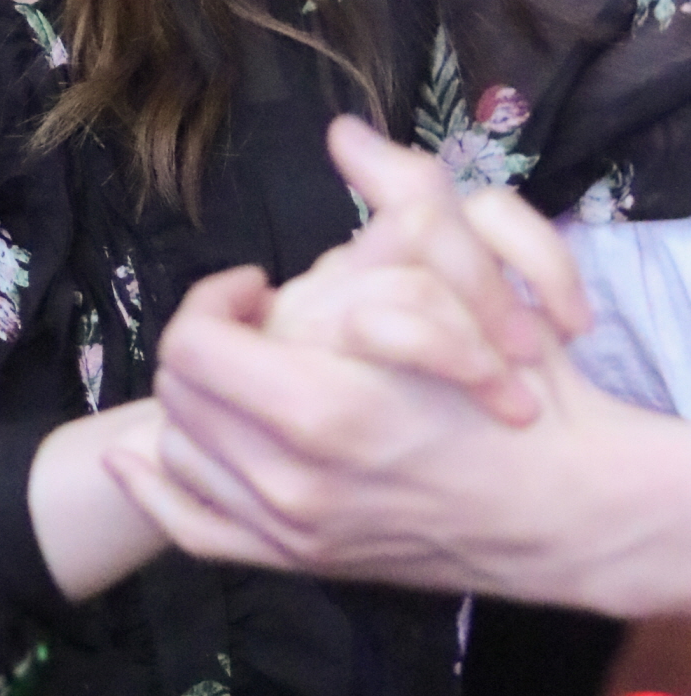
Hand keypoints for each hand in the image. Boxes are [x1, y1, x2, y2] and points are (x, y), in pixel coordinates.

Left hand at [100, 120, 612, 594]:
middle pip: (180, 392)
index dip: (214, 299)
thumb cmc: (519, 397)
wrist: (563, 509)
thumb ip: (405, 203)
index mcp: (322, 410)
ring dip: (193, 401)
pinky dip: (153, 488)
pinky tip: (132, 457)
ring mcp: (291, 530)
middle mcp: (291, 479)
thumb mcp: (470, 286)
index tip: (257, 284)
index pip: (196, 344)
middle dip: (205, 343)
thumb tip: (344, 134)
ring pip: (178, 448)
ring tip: (237, 375)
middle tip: (252, 323)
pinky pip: (192, 528)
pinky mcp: (298, 561)